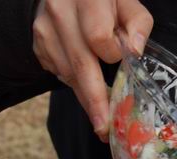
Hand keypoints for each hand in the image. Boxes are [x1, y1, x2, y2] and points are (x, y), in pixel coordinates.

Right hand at [33, 0, 153, 137]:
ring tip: (101, 116)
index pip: (98, 38)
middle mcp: (60, 11)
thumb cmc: (106, 2)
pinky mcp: (38, 44)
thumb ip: (137, 24)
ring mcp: (44, 29)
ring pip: (67, 74)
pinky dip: (75, 83)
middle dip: (94, 100)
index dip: (113, 53)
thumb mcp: (128, 5)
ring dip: (86, 98)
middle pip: (80, 64)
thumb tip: (135, 50)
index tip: (122, 60)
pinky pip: (58, 73)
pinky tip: (86, 83)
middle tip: (104, 127)